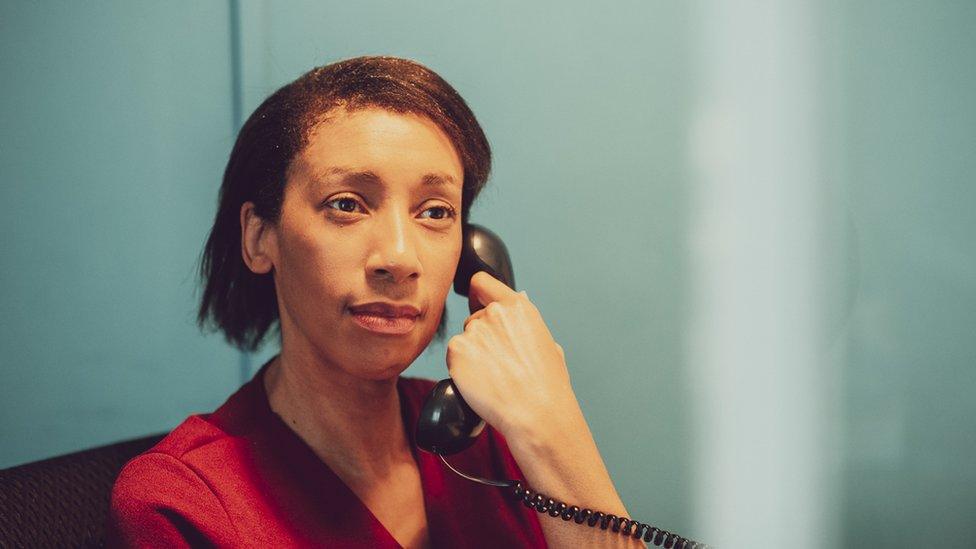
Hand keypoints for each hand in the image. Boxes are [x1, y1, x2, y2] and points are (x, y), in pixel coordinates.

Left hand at [445, 271, 575, 438]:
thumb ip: (527, 322)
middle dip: (480, 336)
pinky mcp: (456, 352)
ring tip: (493, 376)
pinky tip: (481, 382)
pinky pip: (454, 356)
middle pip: (473, 318)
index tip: (476, 304)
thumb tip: (518, 304)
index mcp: (518, 307)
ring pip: (464, 339)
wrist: (536, 412)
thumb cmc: (547, 385)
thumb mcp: (548, 344)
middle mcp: (493, 313)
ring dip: (471, 354)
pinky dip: (461, 369)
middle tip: (498, 362)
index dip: (477, 295)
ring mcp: (473, 331)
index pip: (481, 282)